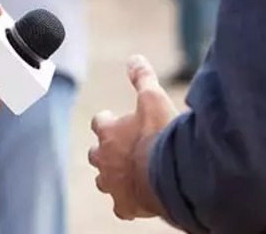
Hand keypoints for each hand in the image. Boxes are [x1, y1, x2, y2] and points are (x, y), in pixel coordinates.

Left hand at [88, 55, 178, 220]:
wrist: (170, 174)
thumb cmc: (160, 135)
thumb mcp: (153, 98)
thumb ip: (142, 78)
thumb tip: (134, 58)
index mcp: (108, 132)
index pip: (99, 122)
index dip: (107, 120)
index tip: (114, 119)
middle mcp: (104, 158)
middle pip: (96, 153)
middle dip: (105, 150)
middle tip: (121, 148)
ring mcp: (112, 183)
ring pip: (104, 180)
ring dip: (113, 175)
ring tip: (129, 173)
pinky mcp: (125, 205)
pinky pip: (121, 206)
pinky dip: (127, 203)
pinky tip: (137, 200)